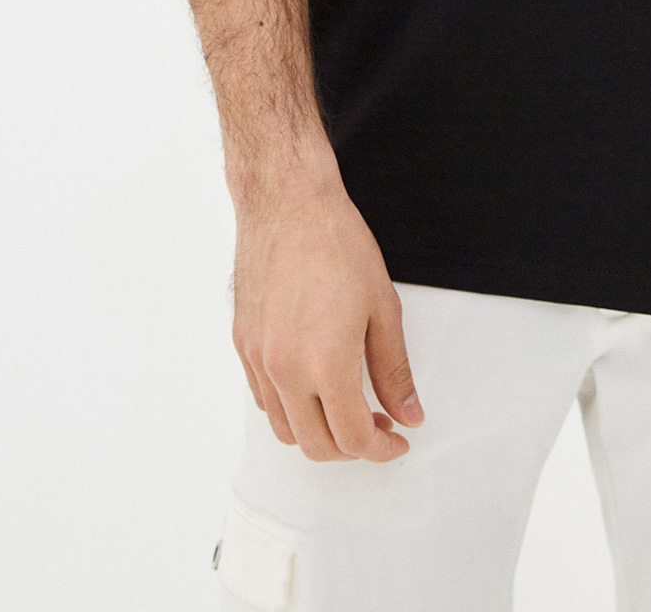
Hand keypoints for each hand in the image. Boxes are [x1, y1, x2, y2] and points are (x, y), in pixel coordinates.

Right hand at [231, 165, 423, 462]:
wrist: (287, 201)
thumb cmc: (335, 242)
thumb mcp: (382, 307)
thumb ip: (394, 369)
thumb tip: (408, 411)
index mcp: (325, 364)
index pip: (353, 438)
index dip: (381, 448)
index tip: (396, 440)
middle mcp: (284, 370)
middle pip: (317, 445)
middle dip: (352, 448)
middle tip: (378, 425)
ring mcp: (257, 359)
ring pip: (285, 429)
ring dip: (318, 432)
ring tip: (346, 408)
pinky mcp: (242, 344)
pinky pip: (263, 399)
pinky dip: (290, 408)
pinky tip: (313, 385)